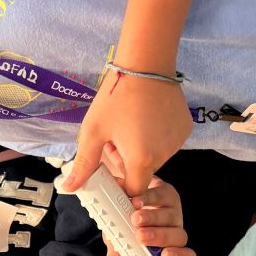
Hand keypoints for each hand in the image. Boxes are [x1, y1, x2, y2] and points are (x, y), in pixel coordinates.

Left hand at [64, 73, 191, 196]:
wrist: (146, 64)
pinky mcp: (185, 129)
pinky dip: (156, 138)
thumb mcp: (94, 131)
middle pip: (143, 173)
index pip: (133, 190)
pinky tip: (145, 119)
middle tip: (113, 140)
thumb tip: (69, 188)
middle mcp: (164, 155)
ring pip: (156, 157)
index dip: (120, 185)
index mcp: (141, 160)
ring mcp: (177, 142)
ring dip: (141, 150)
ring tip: (128, 126)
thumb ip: (84, 164)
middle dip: (127, 163)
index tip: (110, 172)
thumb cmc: (116, 97)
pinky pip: (167, 143)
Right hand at [103, 176, 194, 255]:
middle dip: (160, 237)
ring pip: (170, 217)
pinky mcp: (166, 192)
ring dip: (152, 218)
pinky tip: (135, 201)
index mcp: (167, 248)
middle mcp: (173, 231)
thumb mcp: (121, 241)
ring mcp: (171, 211)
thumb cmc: (127, 224)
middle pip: (178, 237)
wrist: (128, 196)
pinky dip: (147, 199)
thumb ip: (118, 254)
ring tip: (135, 219)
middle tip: (140, 236)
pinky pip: (160, 196)